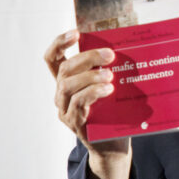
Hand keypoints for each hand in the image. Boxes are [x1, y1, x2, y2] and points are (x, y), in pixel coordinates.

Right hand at [45, 30, 131, 178]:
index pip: (53, 59)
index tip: (76, 32)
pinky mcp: (74, 123)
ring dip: (90, 76)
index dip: (60, 43)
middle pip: (65, 69)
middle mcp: (61, 94)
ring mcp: (65, 109)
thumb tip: (125, 47)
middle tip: (109, 54)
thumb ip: (109, 71)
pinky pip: (79, 103)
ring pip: (69, 86)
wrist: (114, 145)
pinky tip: (108, 89)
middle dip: (87, 57)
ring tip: (109, 74)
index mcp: (68, 82)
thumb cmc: (114, 112)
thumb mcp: (109, 88)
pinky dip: (93, 93)